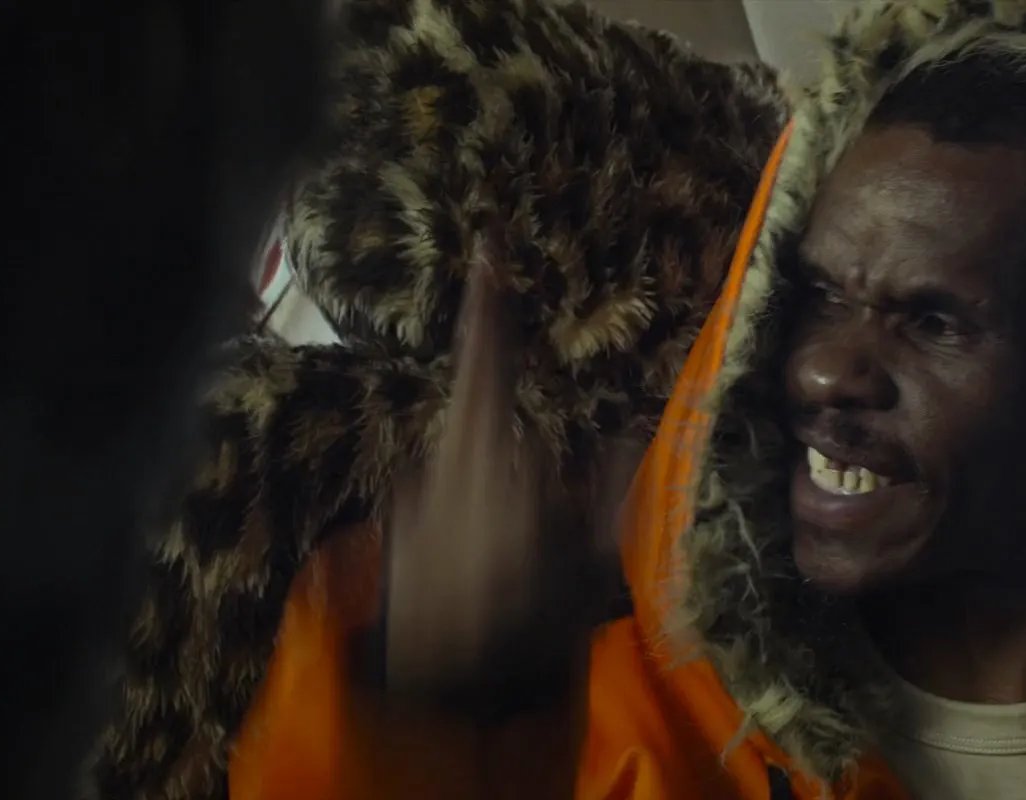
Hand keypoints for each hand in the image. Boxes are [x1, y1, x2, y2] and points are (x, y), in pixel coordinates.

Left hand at [381, 237, 608, 704]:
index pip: (489, 365)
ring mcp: (409, 498)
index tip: (486, 247)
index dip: (489, 306)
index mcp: (489, 460)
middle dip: (509, 436)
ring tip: (514, 568)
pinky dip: (466, 527)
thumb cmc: (521, 627)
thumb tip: (633, 436)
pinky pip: (440, 506)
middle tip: (530, 493)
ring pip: (466, 469)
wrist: (437, 694)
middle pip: (480, 416)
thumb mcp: (586, 567)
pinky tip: (484, 577)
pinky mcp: (393, 528)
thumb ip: (609, 497)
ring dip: (492, 498)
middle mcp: (438, 465)